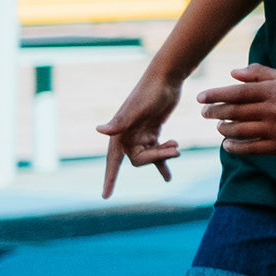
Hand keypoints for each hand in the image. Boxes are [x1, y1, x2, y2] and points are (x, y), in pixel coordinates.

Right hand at [96, 73, 181, 198]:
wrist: (167, 79)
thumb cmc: (149, 92)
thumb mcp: (136, 109)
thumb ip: (119, 123)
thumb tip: (99, 130)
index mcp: (120, 133)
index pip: (112, 161)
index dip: (109, 179)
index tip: (105, 196)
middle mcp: (128, 136)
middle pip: (140, 160)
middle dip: (156, 157)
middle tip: (174, 148)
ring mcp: (141, 134)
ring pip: (150, 156)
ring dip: (163, 156)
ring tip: (176, 149)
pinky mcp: (153, 131)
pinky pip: (156, 151)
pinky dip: (164, 158)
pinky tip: (169, 171)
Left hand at [198, 64, 275, 155]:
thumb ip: (258, 74)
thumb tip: (232, 73)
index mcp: (272, 91)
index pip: (237, 92)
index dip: (216, 95)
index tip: (200, 98)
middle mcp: (272, 109)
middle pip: (235, 112)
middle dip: (215, 112)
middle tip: (205, 113)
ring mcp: (275, 129)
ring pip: (240, 131)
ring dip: (223, 129)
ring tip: (219, 126)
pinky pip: (250, 148)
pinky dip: (235, 147)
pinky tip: (227, 144)